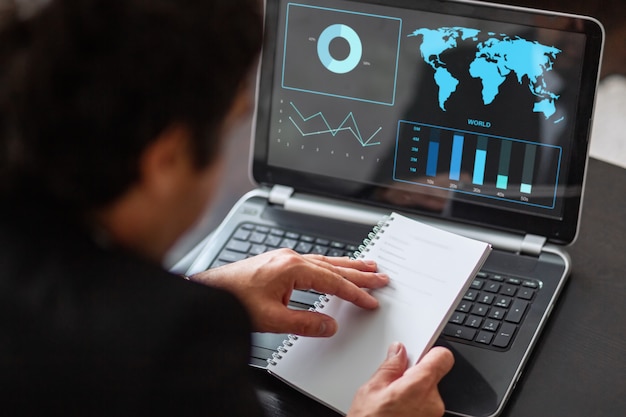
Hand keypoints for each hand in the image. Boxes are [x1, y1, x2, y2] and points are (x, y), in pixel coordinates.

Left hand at [191, 248, 388, 335]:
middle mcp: (290, 258)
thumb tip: (328, 325)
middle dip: (359, 272)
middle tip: (381, 276)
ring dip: (347, 265)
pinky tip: (334, 268)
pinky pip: (312, 261)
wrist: (210, 291)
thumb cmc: (233, 300)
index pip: (332, 280)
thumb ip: (304, 322)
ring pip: (324, 261)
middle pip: (333, 266)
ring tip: (367, 266)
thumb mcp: (271, 318)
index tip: (370, 300)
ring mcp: (283, 258)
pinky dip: (329, 265)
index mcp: (291, 268)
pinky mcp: (278, 262)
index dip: (354, 292)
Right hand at [347, 344, 453, 416]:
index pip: (442, 357)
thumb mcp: (371, 389)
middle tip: (394, 384)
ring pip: (428, 395)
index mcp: (419, 386)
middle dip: (415, 377)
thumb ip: (389, 367)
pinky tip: (397, 413)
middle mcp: (433, 403)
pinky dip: (414, 409)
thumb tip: (398, 352)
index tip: (422, 352)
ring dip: (414, 395)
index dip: (432, 352)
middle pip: (432, 377)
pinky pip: (425, 409)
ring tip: (392, 404)